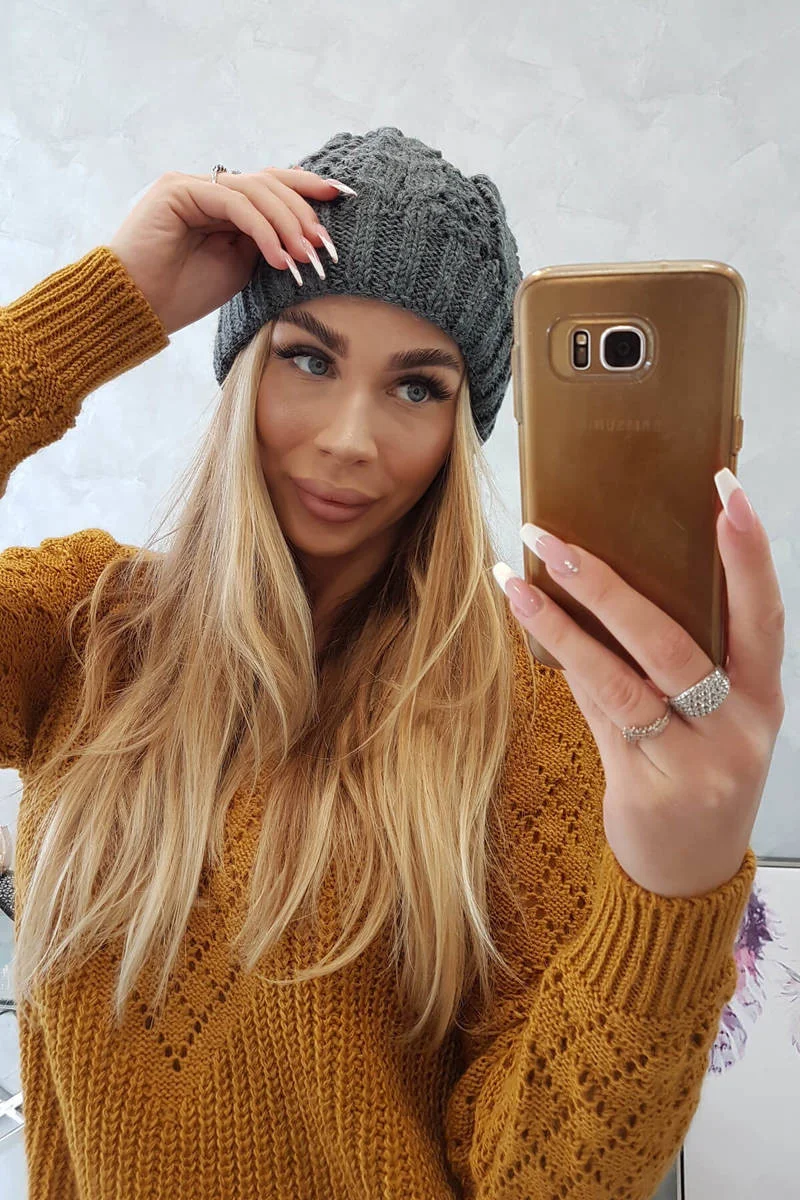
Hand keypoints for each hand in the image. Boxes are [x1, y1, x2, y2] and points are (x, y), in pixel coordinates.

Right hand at [108, 166, 352, 334]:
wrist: (137, 306)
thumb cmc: (184, 293)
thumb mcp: (241, 268)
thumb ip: (266, 243)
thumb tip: (305, 235)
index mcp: (224, 204)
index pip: (272, 186)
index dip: (309, 188)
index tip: (345, 198)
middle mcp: (209, 188)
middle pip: (270, 183)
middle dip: (305, 213)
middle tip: (326, 247)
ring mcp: (193, 185)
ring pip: (256, 190)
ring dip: (288, 224)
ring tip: (307, 258)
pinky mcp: (178, 189)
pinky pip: (235, 203)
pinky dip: (263, 231)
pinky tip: (280, 259)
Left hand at [494, 468, 784, 898]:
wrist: (689, 878)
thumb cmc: (702, 777)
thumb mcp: (719, 720)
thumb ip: (685, 660)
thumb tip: (618, 577)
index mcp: (765, 697)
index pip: (764, 614)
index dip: (748, 553)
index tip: (725, 490)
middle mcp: (736, 726)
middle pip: (672, 640)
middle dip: (608, 582)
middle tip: (553, 534)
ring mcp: (692, 760)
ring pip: (621, 675)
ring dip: (564, 620)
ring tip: (516, 574)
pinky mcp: (644, 784)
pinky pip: (598, 710)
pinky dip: (565, 661)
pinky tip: (531, 621)